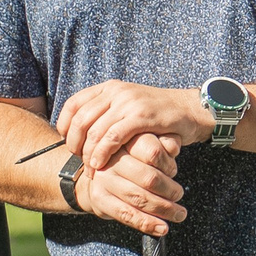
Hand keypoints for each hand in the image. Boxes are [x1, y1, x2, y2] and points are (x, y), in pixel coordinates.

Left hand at [57, 80, 210, 170]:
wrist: (190, 110)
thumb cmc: (158, 115)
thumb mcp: (128, 107)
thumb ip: (107, 114)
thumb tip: (80, 132)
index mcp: (109, 87)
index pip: (73, 104)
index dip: (64, 126)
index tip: (68, 143)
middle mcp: (115, 91)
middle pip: (80, 120)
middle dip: (74, 144)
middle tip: (78, 160)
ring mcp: (128, 102)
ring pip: (94, 131)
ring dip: (88, 153)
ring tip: (90, 168)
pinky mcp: (141, 116)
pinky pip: (113, 137)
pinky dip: (102, 153)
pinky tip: (101, 164)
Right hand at [74, 133, 185, 237]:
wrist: (97, 172)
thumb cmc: (130, 158)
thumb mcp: (147, 144)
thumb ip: (164, 142)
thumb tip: (174, 147)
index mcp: (126, 141)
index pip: (153, 152)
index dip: (169, 165)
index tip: (174, 172)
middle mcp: (112, 159)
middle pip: (149, 177)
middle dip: (170, 190)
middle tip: (179, 195)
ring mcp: (104, 179)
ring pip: (139, 198)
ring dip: (164, 209)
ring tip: (178, 214)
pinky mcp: (100, 198)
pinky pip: (127, 214)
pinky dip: (148, 224)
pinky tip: (162, 228)